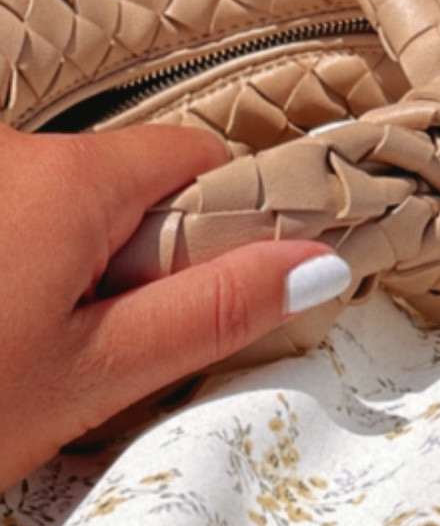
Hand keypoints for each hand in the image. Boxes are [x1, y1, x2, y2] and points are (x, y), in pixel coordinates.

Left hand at [0, 123, 349, 488]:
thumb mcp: (93, 374)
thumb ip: (213, 311)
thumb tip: (321, 262)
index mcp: (71, 179)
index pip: (196, 157)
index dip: (227, 217)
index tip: (215, 288)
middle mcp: (10, 151)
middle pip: (126, 181)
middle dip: (143, 254)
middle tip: (113, 345)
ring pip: (60, 204)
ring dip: (75, 267)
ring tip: (35, 353)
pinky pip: (7, 216)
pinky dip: (20, 265)